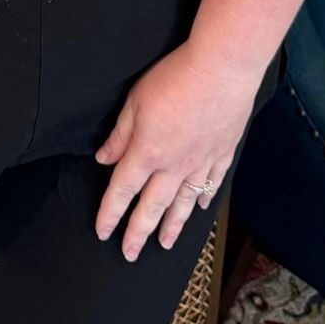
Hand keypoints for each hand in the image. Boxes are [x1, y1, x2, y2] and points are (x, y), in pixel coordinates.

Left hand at [90, 42, 261, 258]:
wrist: (221, 70)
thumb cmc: (175, 79)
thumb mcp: (135, 101)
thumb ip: (120, 134)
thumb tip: (104, 158)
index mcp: (147, 153)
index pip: (122, 190)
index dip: (110, 213)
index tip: (102, 231)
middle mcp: (173, 166)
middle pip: (152, 206)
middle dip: (138, 232)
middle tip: (130, 253)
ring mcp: (201, 162)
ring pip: (183, 203)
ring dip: (172, 226)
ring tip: (165, 244)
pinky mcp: (222, 153)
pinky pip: (211, 184)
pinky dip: (203, 199)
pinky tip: (200, 210)